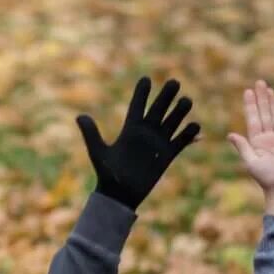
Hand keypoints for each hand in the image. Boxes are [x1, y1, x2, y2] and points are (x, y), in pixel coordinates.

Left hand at [76, 77, 200, 210]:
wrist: (120, 195)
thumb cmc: (107, 174)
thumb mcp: (98, 152)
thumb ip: (91, 134)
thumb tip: (79, 116)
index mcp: (130, 129)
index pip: (137, 106)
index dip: (142, 93)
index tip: (146, 79)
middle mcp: (146, 133)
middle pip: (159, 109)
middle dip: (166, 96)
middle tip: (174, 82)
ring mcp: (158, 143)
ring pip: (172, 122)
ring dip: (180, 111)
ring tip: (186, 100)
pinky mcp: (167, 155)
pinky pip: (181, 141)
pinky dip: (188, 134)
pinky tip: (194, 126)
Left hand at [227, 80, 273, 228]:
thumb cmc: (268, 180)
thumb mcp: (252, 163)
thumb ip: (243, 147)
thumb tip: (230, 134)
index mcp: (256, 144)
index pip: (253, 120)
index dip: (250, 105)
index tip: (247, 91)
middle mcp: (268, 140)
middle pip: (264, 114)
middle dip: (261, 99)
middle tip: (258, 82)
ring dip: (272, 103)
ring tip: (269, 89)